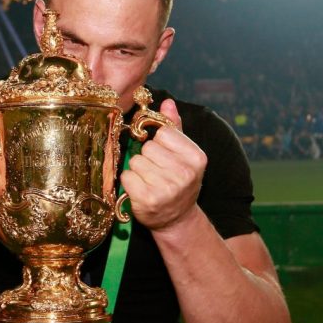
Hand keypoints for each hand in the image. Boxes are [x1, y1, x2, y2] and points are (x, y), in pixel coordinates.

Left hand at [120, 99, 206, 231]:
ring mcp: (166, 188)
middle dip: (147, 157)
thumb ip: (175, 128)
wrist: (177, 219)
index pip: (164, 133)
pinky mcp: (147, 200)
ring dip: (137, 170)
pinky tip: (140, 191)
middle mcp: (185, 173)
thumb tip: (167, 102)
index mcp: (197, 158)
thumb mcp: (183, 156)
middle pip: (148, 147)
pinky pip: (126, 177)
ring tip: (149, 182)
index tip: (165, 157)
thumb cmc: (178, 182)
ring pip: (135, 161)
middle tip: (157, 173)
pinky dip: (129, 183)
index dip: (160, 143)